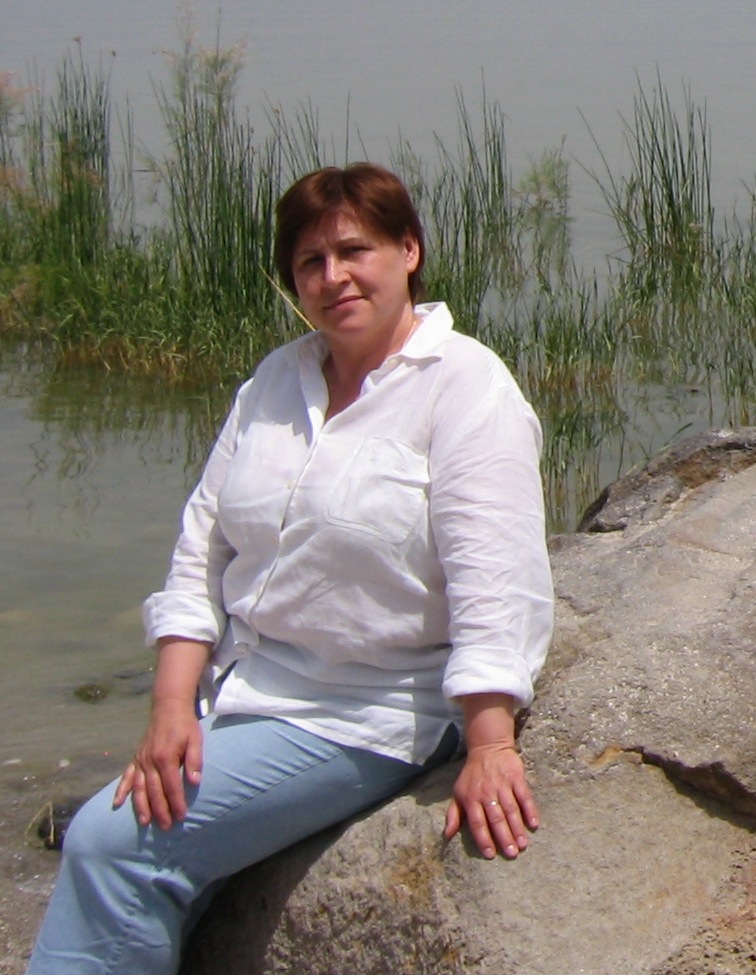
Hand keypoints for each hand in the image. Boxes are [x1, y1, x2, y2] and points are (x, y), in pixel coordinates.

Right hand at [113, 699, 202, 829]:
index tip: (181, 816)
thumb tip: (195, 782)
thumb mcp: (195, 739)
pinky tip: (116, 803)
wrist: (168, 708)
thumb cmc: (185, 725)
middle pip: (154, 791)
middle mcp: (150, 760)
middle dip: (160, 810)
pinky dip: (121, 790)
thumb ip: (195, 760)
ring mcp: (141, 760)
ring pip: (139, 787)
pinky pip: (127, 776)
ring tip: (145, 822)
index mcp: (166, 756)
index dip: (176, 802)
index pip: (171, 786)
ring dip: (141, 806)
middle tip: (166, 827)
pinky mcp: (136, 758)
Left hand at [444, 741, 539, 859]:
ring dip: (517, 827)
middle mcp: (486, 793)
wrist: (487, 747)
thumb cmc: (472, 775)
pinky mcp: (516, 778)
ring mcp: (502, 785)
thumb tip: (447, 835)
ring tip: (523, 844)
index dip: (483, 838)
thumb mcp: (458, 793)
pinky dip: (529, 809)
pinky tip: (534, 823)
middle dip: (504, 837)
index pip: (477, 822)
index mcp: (471, 798)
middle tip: (512, 854)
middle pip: (496, 818)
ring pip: (511, 809)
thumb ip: (453, 815)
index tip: (490, 854)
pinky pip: (524, 796)